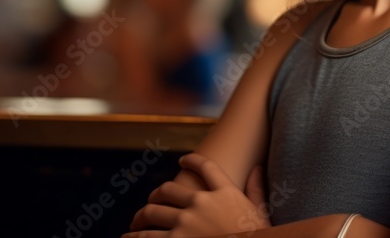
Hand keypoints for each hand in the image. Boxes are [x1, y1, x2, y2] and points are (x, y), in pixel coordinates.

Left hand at [124, 153, 271, 236]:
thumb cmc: (259, 235)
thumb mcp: (261, 212)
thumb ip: (256, 189)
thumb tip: (258, 168)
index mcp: (225, 193)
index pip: (206, 167)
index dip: (192, 160)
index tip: (182, 159)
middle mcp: (202, 203)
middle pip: (169, 189)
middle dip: (157, 195)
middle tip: (152, 201)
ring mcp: (187, 223)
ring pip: (153, 211)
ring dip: (141, 216)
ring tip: (136, 221)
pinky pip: (147, 237)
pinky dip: (134, 237)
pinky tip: (128, 237)